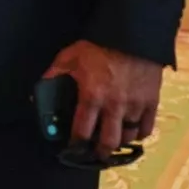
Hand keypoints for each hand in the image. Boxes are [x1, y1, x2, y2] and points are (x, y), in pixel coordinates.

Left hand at [42, 40, 162, 158]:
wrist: (131, 35)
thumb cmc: (97, 46)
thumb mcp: (68, 58)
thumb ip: (53, 76)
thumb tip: (36, 93)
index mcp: (91, 97)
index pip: (82, 131)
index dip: (76, 144)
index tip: (72, 149)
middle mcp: (114, 106)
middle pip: (108, 141)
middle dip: (99, 152)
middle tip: (94, 154)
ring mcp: (135, 105)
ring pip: (128, 136)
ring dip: (119, 142)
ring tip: (112, 141)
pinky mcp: (152, 101)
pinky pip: (147, 127)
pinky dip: (139, 134)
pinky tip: (132, 132)